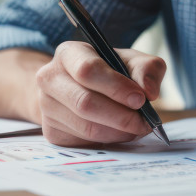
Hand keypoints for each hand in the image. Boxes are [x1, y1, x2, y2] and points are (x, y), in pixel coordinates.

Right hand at [32, 41, 165, 146]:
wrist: (80, 89)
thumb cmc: (109, 72)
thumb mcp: (132, 61)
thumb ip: (147, 69)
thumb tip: (149, 91)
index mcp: (69, 53)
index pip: (88, 70)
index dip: (116, 87)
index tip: (140, 99)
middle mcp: (50, 78)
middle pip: (85, 103)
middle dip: (121, 116)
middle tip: (144, 122)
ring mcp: (46, 107)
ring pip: (87, 127)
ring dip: (118, 132)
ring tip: (136, 128)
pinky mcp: (52, 131)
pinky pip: (84, 142)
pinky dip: (109, 140)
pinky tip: (119, 132)